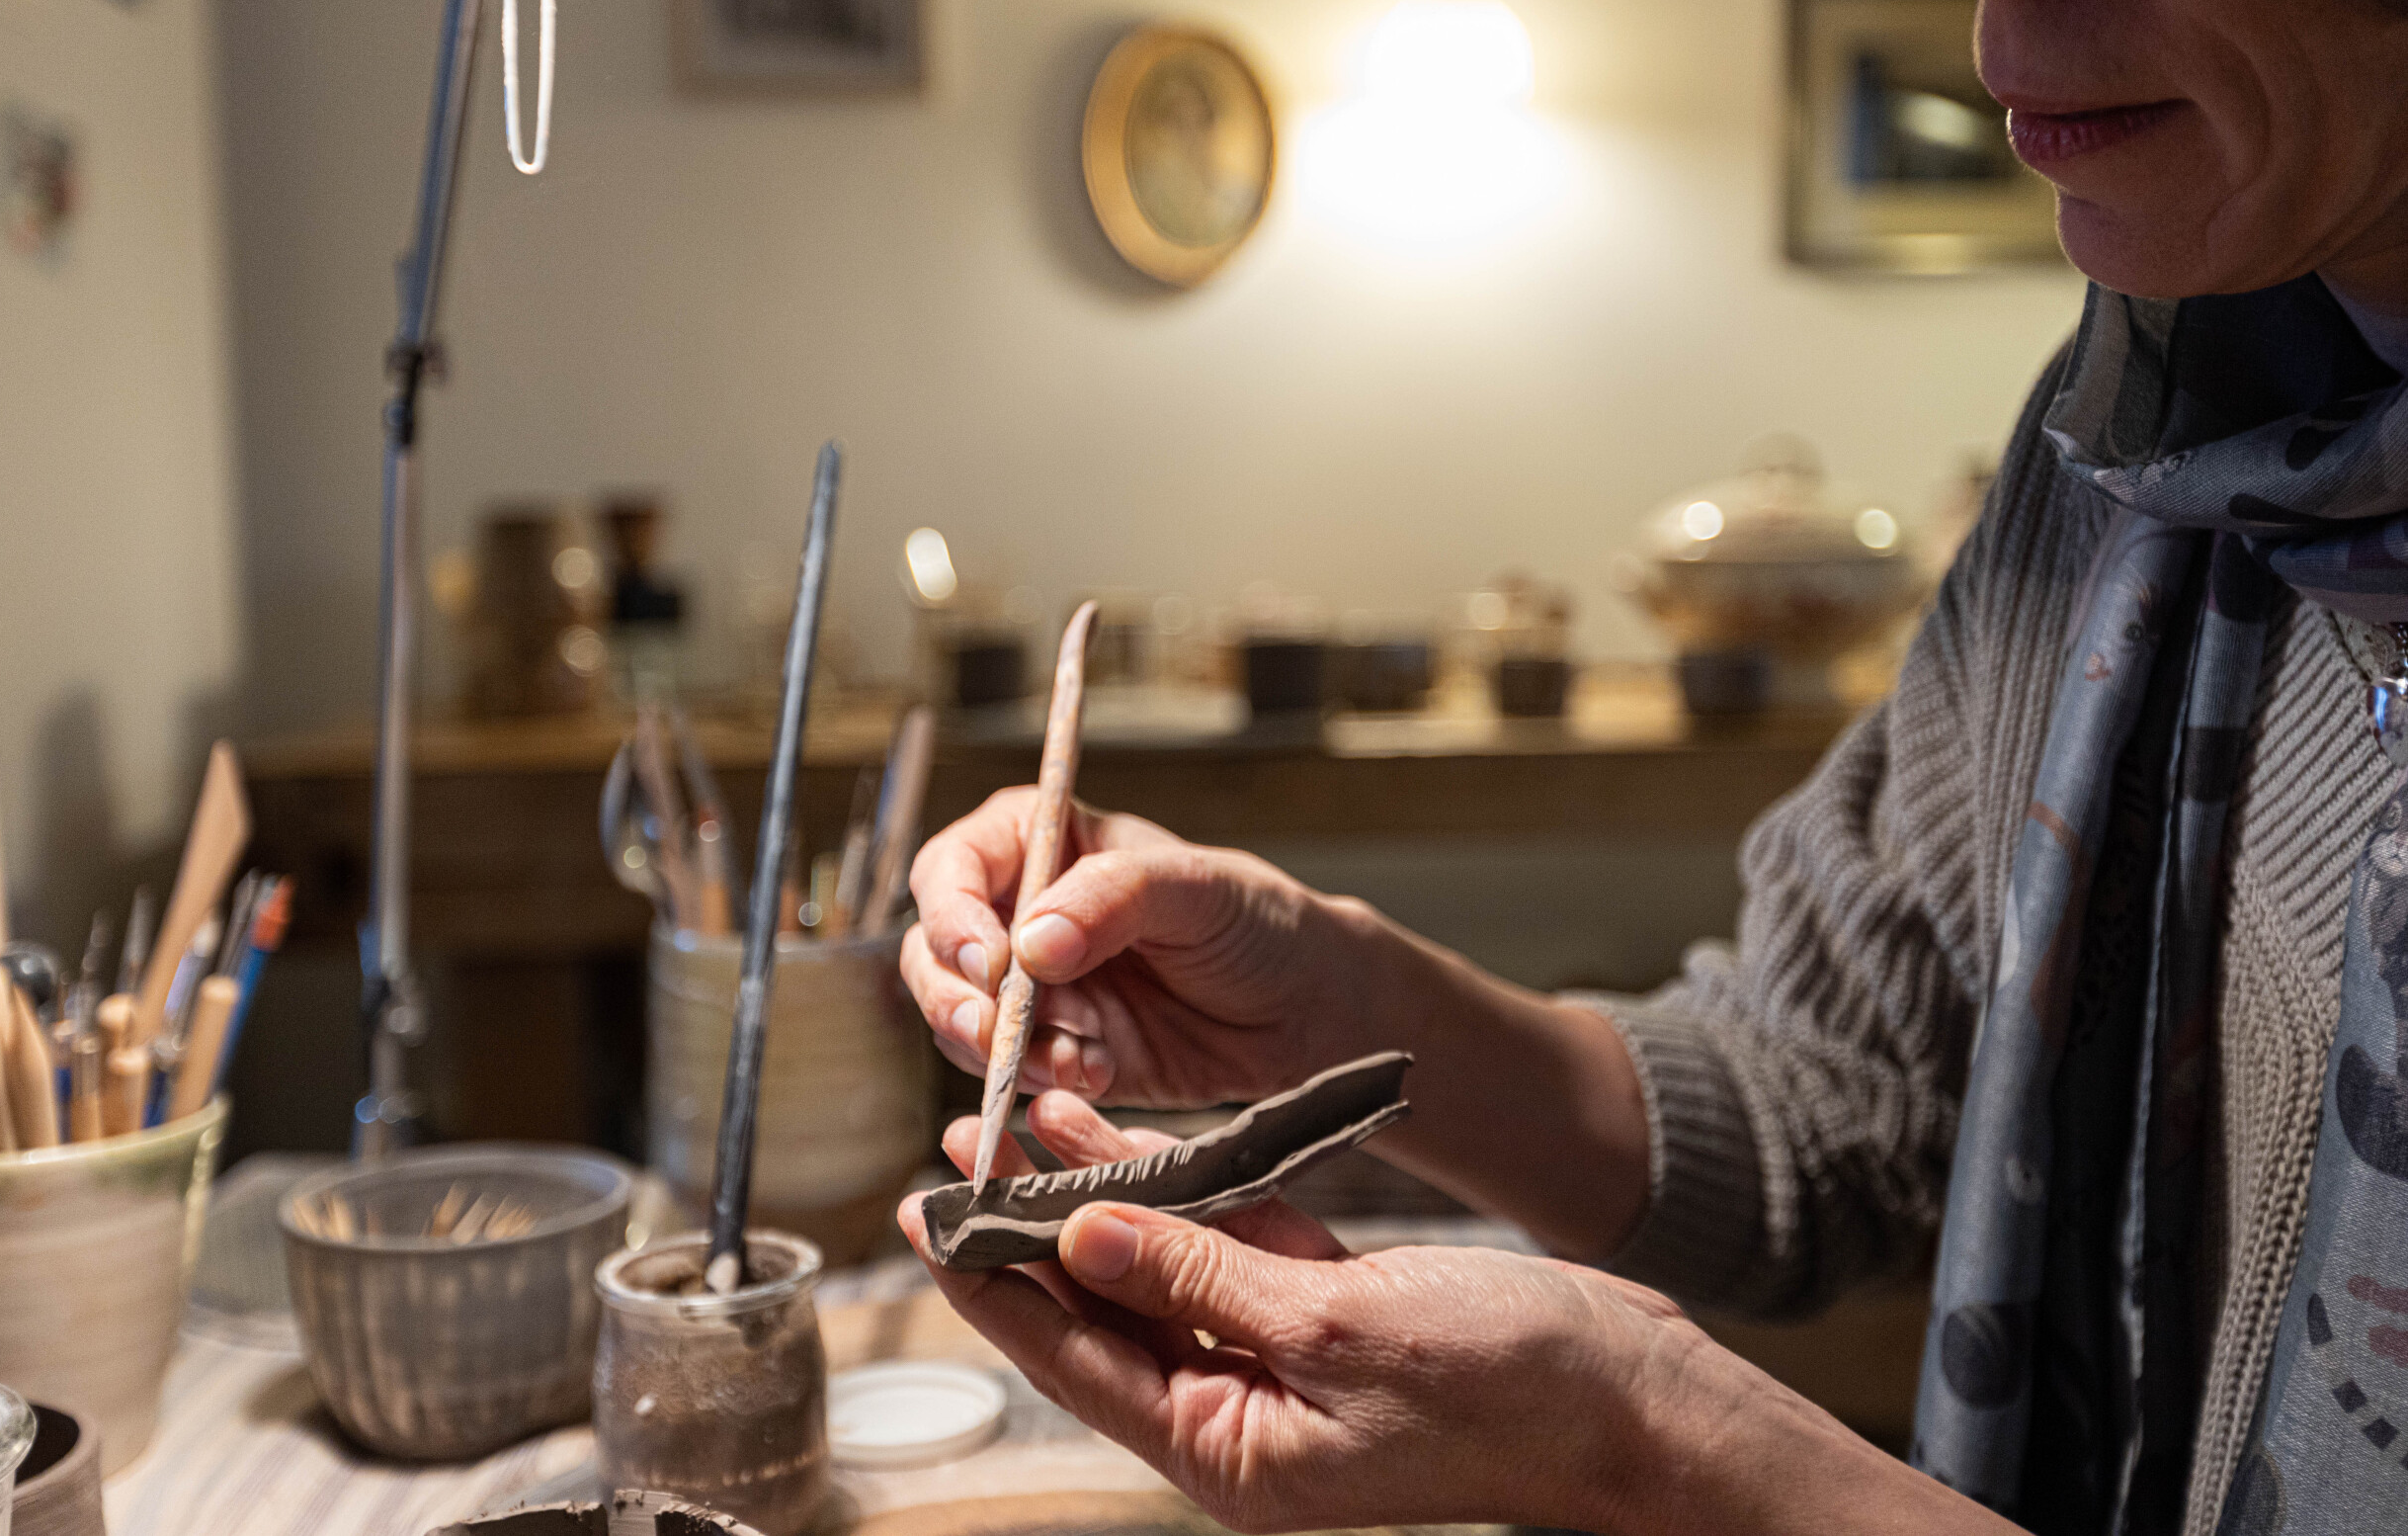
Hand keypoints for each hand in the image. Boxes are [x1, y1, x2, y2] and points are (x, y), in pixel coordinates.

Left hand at [902, 1095, 2022, 1535]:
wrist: (1642, 1399)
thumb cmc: (1513, 1386)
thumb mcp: (1340, 1327)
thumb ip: (1202, 1279)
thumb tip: (1079, 1239)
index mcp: (1231, 1452)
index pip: (1076, 1358)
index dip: (995, 1283)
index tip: (926, 1215)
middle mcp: (1242, 1414)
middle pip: (1103, 1311)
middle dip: (1027, 1228)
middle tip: (955, 1147)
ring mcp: (1284, 1363)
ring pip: (1159, 1267)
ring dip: (1095, 1194)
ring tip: (1020, 1117)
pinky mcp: (1329, 1312)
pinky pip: (1228, 1248)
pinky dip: (1181, 1193)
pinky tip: (1132, 1138)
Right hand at [903, 789, 1394, 1109]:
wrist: (1308, 1013)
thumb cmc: (1260, 923)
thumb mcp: (1197, 888)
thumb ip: (1113, 897)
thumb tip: (1033, 942)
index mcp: (1044, 843)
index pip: (954, 868)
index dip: (952, 915)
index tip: (986, 960)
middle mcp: (1025, 914)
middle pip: (934, 954)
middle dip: (956, 998)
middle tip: (997, 1030)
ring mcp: (1038, 990)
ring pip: (962, 1022)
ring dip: (1002, 1048)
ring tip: (1076, 1052)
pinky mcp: (1059, 1052)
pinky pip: (1014, 1074)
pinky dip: (1044, 1080)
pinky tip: (1099, 1071)